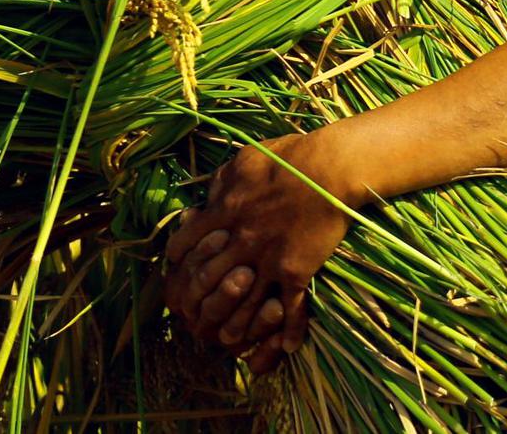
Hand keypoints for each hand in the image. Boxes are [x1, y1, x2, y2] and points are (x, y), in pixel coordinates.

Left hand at [163, 132, 354, 373]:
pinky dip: (289, 330)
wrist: (330, 168)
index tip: (176, 268)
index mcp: (225, 211)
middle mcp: (240, 240)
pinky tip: (287, 347)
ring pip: (243, 301)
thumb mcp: (245, 160)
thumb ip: (222, 182)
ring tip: (229, 341)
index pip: (188, 241)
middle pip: (208, 278)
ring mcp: (268, 259)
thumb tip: (209, 197)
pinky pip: (289, 308)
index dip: (179, 257)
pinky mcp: (296, 270)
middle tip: (191, 315)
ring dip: (235, 325)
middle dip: (197, 299)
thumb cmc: (290, 157)